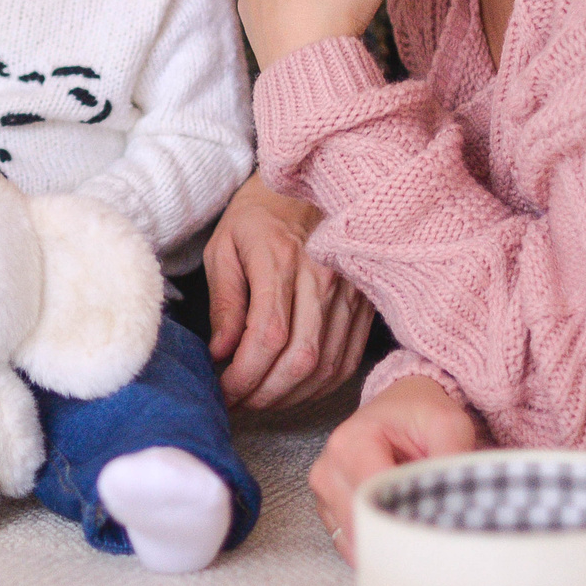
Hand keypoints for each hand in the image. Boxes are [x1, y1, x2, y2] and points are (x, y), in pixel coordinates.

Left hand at [204, 175, 372, 409]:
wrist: (311, 184)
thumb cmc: (258, 215)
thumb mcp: (224, 247)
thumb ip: (224, 302)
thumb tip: (221, 353)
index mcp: (281, 260)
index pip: (268, 336)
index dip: (244, 374)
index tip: (223, 388)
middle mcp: (322, 278)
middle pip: (300, 358)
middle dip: (265, 393)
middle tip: (238, 402)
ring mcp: (349, 292)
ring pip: (326, 365)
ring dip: (291, 395)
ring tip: (261, 399)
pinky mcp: (364, 304)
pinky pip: (347, 359)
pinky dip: (319, 385)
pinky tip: (294, 389)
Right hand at [309, 376, 480, 565]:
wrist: (401, 406)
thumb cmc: (420, 414)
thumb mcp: (447, 423)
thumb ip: (452, 456)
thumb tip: (460, 499)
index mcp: (350, 443)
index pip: (371, 499)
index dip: (405, 520)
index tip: (436, 529)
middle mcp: (328, 469)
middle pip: (360, 525)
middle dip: (398, 538)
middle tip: (434, 539)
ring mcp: (324, 492)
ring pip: (354, 540)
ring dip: (387, 544)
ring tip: (418, 534)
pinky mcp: (328, 509)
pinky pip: (350, 544)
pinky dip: (376, 546)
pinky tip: (400, 536)